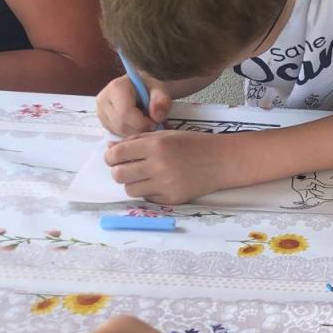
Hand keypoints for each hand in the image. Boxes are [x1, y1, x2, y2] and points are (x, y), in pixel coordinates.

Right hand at [96, 74, 171, 136]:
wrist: (139, 88)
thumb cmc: (149, 88)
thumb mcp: (161, 90)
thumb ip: (162, 101)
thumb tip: (157, 117)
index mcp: (116, 87)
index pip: (125, 113)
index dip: (142, 123)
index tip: (155, 122)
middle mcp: (103, 99)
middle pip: (121, 124)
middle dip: (140, 129)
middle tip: (153, 125)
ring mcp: (100, 111)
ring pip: (118, 131)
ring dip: (136, 132)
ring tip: (146, 123)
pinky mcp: (102, 121)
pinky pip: (116, 133)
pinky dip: (129, 133)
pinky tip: (138, 126)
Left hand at [105, 129, 227, 204]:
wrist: (222, 161)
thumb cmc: (193, 144)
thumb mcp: (166, 134)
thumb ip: (137, 141)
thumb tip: (111, 149)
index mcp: (156, 145)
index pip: (117, 154)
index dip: (110, 157)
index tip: (114, 158)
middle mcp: (159, 165)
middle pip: (118, 175)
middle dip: (119, 171)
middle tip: (129, 168)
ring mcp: (165, 184)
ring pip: (130, 189)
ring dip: (133, 183)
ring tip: (146, 176)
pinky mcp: (171, 198)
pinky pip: (147, 198)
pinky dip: (149, 191)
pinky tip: (162, 183)